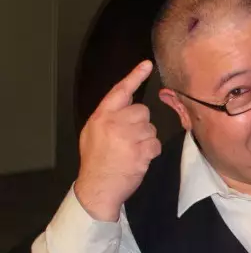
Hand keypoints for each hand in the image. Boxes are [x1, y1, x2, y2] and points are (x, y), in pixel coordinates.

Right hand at [75, 60, 160, 220]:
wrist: (98, 188)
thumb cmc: (96, 162)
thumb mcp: (92, 133)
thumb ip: (108, 117)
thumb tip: (127, 102)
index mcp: (101, 116)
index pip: (120, 91)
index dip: (135, 77)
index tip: (147, 65)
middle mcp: (114, 123)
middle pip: (143, 111)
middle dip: (141, 125)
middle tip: (129, 140)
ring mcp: (127, 137)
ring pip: (151, 129)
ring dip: (146, 140)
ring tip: (132, 152)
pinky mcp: (139, 152)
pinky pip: (155, 145)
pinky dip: (151, 152)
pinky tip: (139, 159)